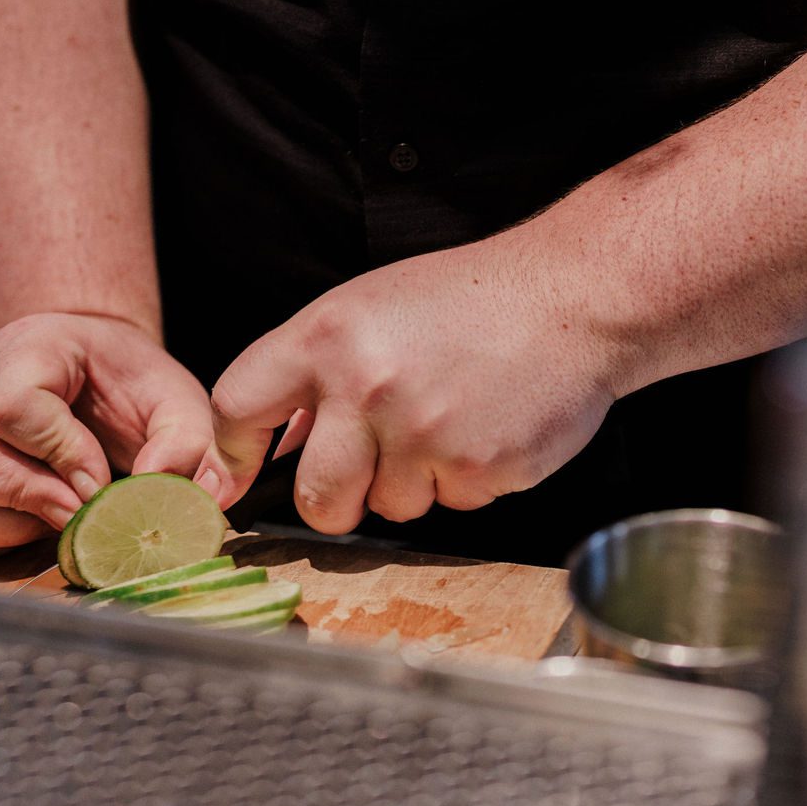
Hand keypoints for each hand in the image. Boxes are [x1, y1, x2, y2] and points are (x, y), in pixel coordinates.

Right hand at [0, 311, 212, 555]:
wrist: (91, 376)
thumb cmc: (129, 385)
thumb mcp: (173, 399)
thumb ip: (184, 441)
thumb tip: (160, 489)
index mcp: (25, 349)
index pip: (10, 405)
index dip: (59, 453)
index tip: (98, 480)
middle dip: (24, 496)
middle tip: (77, 512)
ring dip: (5, 525)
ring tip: (57, 518)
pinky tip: (34, 526)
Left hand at [195, 239, 622, 533]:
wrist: (576, 298)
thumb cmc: (474, 299)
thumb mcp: (372, 307)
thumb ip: (315, 372)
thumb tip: (270, 445)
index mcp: (326, 336)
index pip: (236, 407)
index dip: (230, 454)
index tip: (234, 478)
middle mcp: (366, 386)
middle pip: (315, 495)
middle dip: (335, 500)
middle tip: (368, 471)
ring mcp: (422, 433)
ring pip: (387, 507)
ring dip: (412, 484)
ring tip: (448, 422)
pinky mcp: (475, 468)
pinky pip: (449, 505)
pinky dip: (464, 481)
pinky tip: (485, 430)